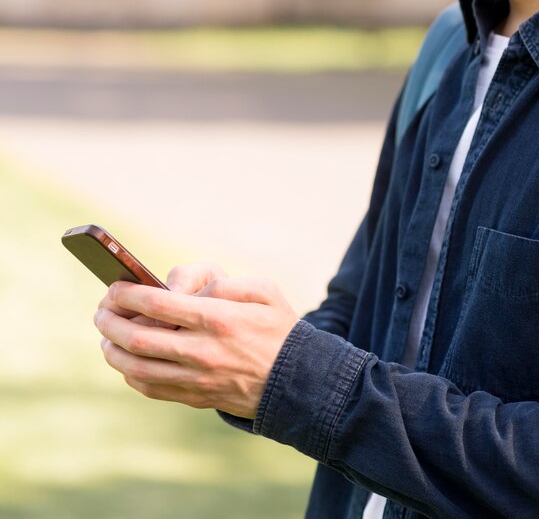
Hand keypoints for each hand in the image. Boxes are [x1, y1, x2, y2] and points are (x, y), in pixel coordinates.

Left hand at [94, 264, 298, 418]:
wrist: (297, 379)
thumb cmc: (278, 328)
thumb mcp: (263, 290)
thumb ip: (222, 281)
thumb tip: (182, 289)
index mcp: (217, 318)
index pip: (157, 304)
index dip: (128, 294)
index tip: (116, 288)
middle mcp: (202, 351)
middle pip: (136, 338)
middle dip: (109, 320)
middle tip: (102, 310)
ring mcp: (196, 378)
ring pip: (135, 368)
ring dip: (111, 350)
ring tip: (106, 336)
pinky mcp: (195, 397)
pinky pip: (150, 388)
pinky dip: (130, 374)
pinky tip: (127, 362)